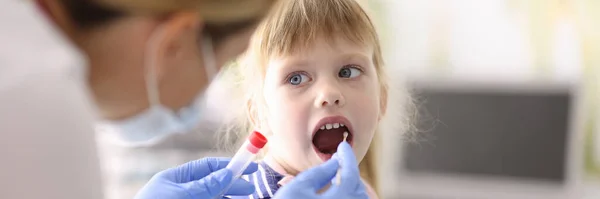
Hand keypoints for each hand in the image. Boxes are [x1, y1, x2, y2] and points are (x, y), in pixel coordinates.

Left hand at [134, 157, 257, 198]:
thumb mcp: (181, 195)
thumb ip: (205, 185)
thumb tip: (228, 173)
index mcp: (175, 180)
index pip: (206, 168)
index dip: (228, 166)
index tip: (249, 167)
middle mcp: (182, 193)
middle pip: (213, 186)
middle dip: (232, 186)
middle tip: (251, 189)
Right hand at [273, 142, 368, 198]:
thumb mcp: (298, 187)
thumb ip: (320, 172)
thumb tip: (335, 162)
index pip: (351, 173)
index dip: (347, 156)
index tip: (342, 145)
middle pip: (357, 187)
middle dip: (350, 172)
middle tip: (338, 159)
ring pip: (357, 198)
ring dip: (350, 186)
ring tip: (336, 176)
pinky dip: (347, 197)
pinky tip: (334, 192)